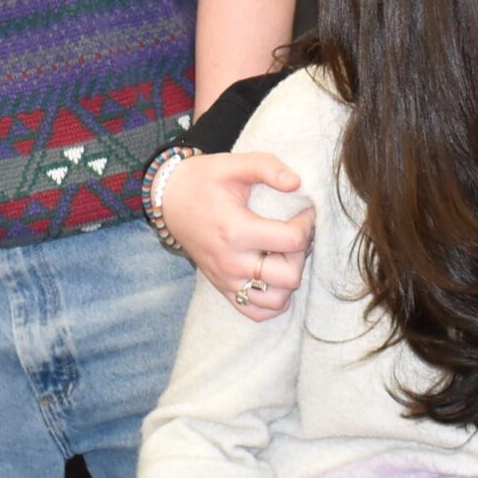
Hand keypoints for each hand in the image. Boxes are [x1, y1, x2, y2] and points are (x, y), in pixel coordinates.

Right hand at [166, 152, 314, 322]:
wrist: (169, 199)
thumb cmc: (203, 181)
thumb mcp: (232, 164)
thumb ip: (266, 167)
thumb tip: (296, 182)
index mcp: (236, 231)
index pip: (292, 240)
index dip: (307, 224)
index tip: (304, 211)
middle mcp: (231, 262)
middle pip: (290, 276)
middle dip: (302, 253)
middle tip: (296, 233)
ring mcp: (227, 280)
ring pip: (278, 300)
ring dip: (290, 278)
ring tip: (284, 254)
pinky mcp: (223, 289)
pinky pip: (257, 313)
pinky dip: (273, 300)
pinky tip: (274, 275)